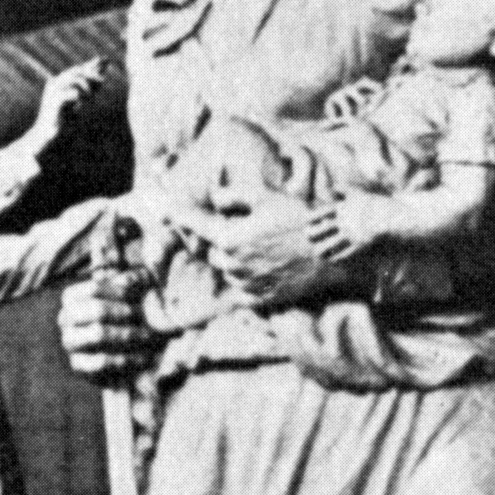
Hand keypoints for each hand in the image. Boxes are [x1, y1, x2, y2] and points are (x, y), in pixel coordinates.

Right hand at [26, 58, 108, 154]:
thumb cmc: (64, 120)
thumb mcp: (80, 102)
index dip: (92, 64)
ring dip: (87, 87)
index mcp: (59, 82)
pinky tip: (82, 105)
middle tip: (104, 81)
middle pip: (77, 71)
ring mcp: (53, 91)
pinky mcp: (55, 101)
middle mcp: (55, 83)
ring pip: (75, 79)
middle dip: (92, 74)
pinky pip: (73, 93)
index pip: (78, 69)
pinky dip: (81, 97)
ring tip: (91, 98)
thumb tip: (102, 78)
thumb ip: (88, 90)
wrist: (48, 135)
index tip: (106, 59)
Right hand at [58, 269, 155, 381]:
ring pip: (98, 334)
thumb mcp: (133, 292)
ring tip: (146, 335)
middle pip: (97, 310)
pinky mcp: (78, 365)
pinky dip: (124, 358)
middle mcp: (65, 318)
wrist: (127, 351)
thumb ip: (133, 278)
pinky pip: (101, 362)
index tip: (137, 297)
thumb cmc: (129, 315)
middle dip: (124, 313)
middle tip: (142, 316)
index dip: (120, 291)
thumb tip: (128, 280)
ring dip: (127, 334)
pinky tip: (140, 357)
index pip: (95, 288)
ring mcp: (69, 341)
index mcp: (72, 297)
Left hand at [174, 198, 318, 298]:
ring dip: (236, 261)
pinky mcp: (262, 299)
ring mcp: (247, 284)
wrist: (329, 249)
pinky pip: (243, 290)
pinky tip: (266, 268)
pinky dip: (248, 280)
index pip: (197, 225)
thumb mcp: (265, 197)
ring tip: (263, 249)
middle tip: (248, 231)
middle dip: (224, 242)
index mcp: (229, 238)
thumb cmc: (299, 218)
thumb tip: (214, 198)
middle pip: (214, 253)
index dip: (180, 215)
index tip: (165, 208)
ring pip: (229, 272)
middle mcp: (233, 265)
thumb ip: (234, 196)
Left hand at [306, 194, 381, 261]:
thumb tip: (332, 187)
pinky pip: (343, 254)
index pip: (320, 212)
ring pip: (329, 245)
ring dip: (322, 251)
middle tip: (308, 238)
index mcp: (344, 207)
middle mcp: (345, 220)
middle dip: (312, 235)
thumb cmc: (378, 205)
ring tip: (318, 254)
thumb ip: (344, 189)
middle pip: (321, 229)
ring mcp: (351, 233)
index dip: (310, 218)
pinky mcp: (360, 244)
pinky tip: (333, 261)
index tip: (305, 222)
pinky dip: (336, 259)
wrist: (395, 217)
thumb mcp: (360, 194)